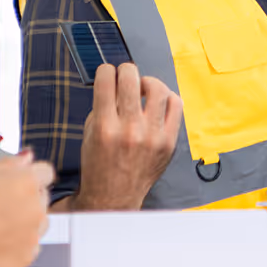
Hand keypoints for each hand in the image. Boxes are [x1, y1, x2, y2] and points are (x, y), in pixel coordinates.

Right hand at [0, 151, 55, 266]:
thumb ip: (10, 163)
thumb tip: (26, 157)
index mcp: (26, 181)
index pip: (45, 172)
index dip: (31, 175)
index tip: (20, 181)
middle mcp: (36, 206)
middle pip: (42, 197)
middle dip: (27, 198)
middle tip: (1, 205)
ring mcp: (34, 233)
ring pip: (40, 222)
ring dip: (27, 221)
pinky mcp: (29, 254)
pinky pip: (30, 244)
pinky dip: (19, 243)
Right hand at [72, 63, 182, 210]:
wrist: (115, 196)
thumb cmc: (99, 165)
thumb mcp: (89, 134)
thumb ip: (101, 106)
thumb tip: (114, 82)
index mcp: (104, 127)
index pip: (106, 81)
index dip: (105, 70)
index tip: (107, 72)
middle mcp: (130, 130)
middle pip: (132, 79)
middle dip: (125, 69)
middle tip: (124, 73)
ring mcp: (152, 137)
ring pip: (158, 89)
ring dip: (148, 81)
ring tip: (143, 87)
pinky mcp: (169, 142)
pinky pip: (176, 107)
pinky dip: (167, 97)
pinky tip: (158, 101)